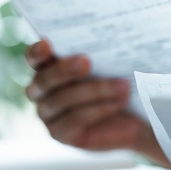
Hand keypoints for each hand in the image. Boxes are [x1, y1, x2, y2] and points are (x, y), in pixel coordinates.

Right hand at [24, 39, 167, 165]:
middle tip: (87, 61)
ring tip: (123, 85)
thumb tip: (106, 34)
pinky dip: (99, 109)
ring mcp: (48, 116)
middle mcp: (41, 92)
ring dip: (94, 91)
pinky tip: (119, 102)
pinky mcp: (61, 135)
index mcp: (47, 68)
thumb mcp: (111, 64)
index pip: (33, 58)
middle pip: (44, 80)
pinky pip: (75, 120)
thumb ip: (98, 51)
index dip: (36, 52)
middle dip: (65, 70)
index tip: (47, 43)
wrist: (136, 118)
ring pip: (62, 100)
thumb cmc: (119, 82)